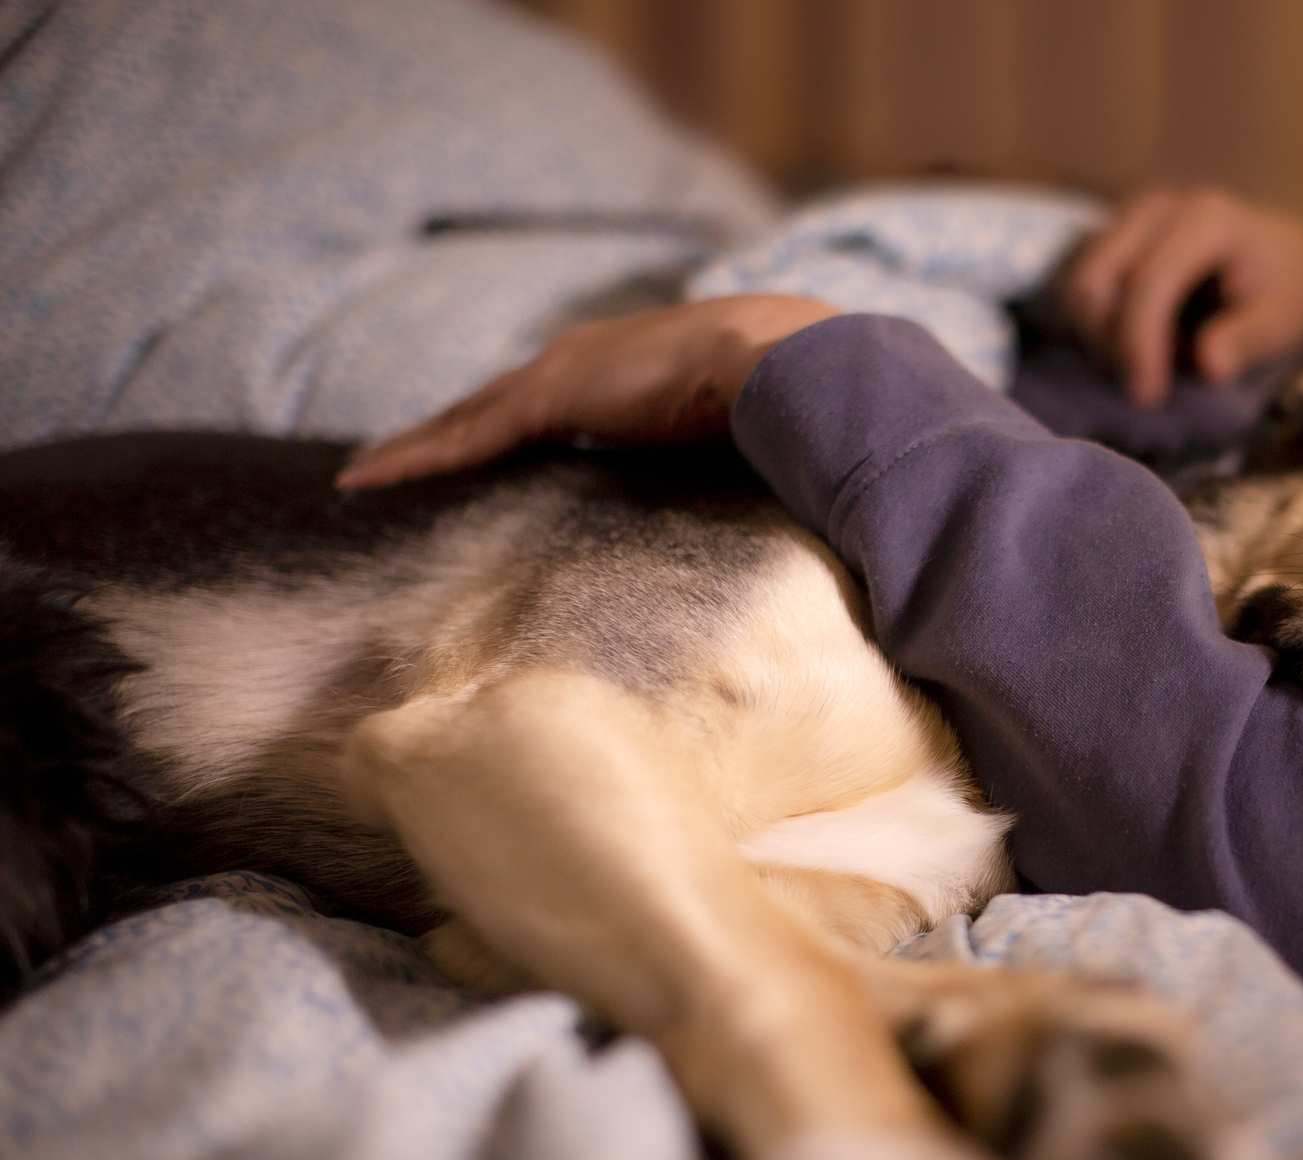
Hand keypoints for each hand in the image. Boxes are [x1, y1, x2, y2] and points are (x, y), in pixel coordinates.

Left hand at [336, 295, 839, 488]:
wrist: (788, 363)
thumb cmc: (787, 402)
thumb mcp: (747, 434)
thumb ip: (733, 457)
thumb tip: (764, 504)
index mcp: (631, 367)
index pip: (552, 402)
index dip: (510, 423)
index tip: (482, 446)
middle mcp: (586, 360)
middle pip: (494, 405)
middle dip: (447, 430)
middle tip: (396, 459)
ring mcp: (564, 375)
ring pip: (467, 418)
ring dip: (417, 446)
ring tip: (364, 474)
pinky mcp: (551, 397)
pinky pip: (466, 437)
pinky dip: (415, 457)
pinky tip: (368, 478)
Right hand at [1055, 186, 1302, 407]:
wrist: (1286, 263)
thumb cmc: (1289, 294)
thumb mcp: (1287, 321)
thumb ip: (1250, 340)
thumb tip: (1209, 363)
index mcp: (1207, 220)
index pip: (1150, 282)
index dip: (1139, 344)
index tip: (1148, 396)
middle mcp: (1159, 208)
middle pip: (1097, 281)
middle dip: (1111, 345)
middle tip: (1145, 389)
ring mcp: (1130, 218)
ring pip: (1079, 287)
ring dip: (1099, 340)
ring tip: (1143, 368)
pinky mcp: (1113, 238)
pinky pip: (1079, 291)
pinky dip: (1095, 330)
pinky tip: (1133, 350)